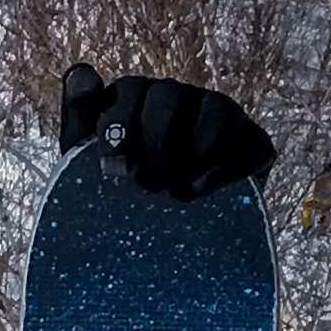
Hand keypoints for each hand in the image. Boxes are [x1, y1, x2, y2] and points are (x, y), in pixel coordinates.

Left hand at [60, 65, 274, 197]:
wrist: (161, 260)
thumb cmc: (118, 209)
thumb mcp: (85, 168)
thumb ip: (81, 118)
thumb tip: (79, 70)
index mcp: (137, 104)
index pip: (127, 89)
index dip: (115, 121)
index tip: (108, 158)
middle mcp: (180, 102)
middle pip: (163, 95)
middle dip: (147, 143)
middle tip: (138, 184)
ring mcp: (219, 117)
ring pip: (206, 108)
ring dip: (176, 155)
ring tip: (162, 192)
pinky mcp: (251, 142)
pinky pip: (233, 134)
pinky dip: (208, 168)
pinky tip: (191, 195)